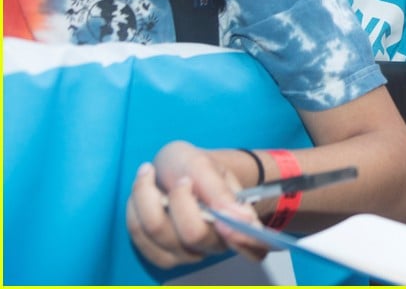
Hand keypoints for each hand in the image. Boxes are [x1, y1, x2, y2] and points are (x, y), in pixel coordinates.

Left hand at [125, 141, 266, 268]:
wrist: (174, 169)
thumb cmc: (194, 166)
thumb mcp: (204, 165)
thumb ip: (220, 190)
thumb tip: (243, 219)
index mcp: (240, 223)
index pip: (255, 247)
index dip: (244, 242)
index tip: (225, 221)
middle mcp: (217, 243)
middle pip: (194, 235)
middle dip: (180, 200)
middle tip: (181, 178)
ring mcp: (189, 253)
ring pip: (161, 234)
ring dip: (147, 200)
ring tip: (150, 175)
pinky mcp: (163, 255)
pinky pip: (140, 238)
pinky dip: (135, 211)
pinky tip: (142, 194)